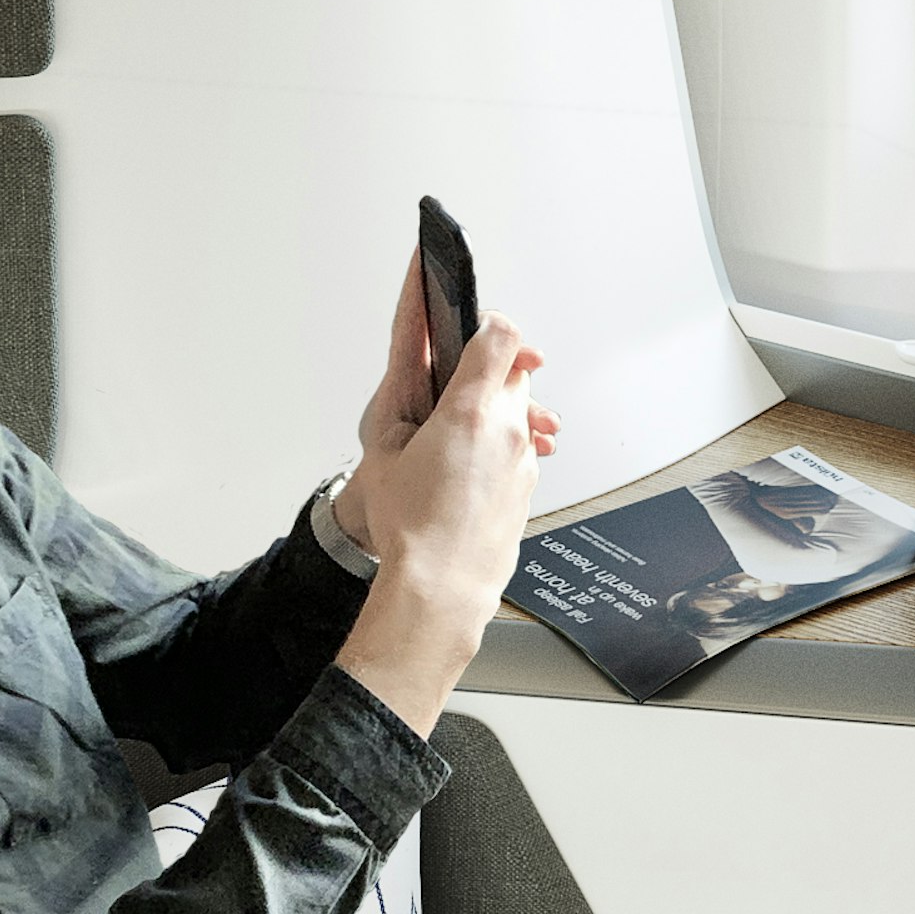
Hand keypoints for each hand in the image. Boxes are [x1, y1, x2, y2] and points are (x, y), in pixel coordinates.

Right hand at [333, 289, 557, 735]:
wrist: (442, 589)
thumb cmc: (410, 530)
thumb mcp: (385, 453)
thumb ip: (409, 413)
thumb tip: (419, 401)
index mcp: (468, 411)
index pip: (501, 337)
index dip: (490, 324)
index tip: (477, 327)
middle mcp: (506, 430)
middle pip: (514, 373)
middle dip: (488, 374)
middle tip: (455, 391)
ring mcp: (524, 461)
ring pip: (519, 414)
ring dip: (496, 415)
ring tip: (456, 444)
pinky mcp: (529, 489)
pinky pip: (520, 452)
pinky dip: (500, 453)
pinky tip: (468, 478)